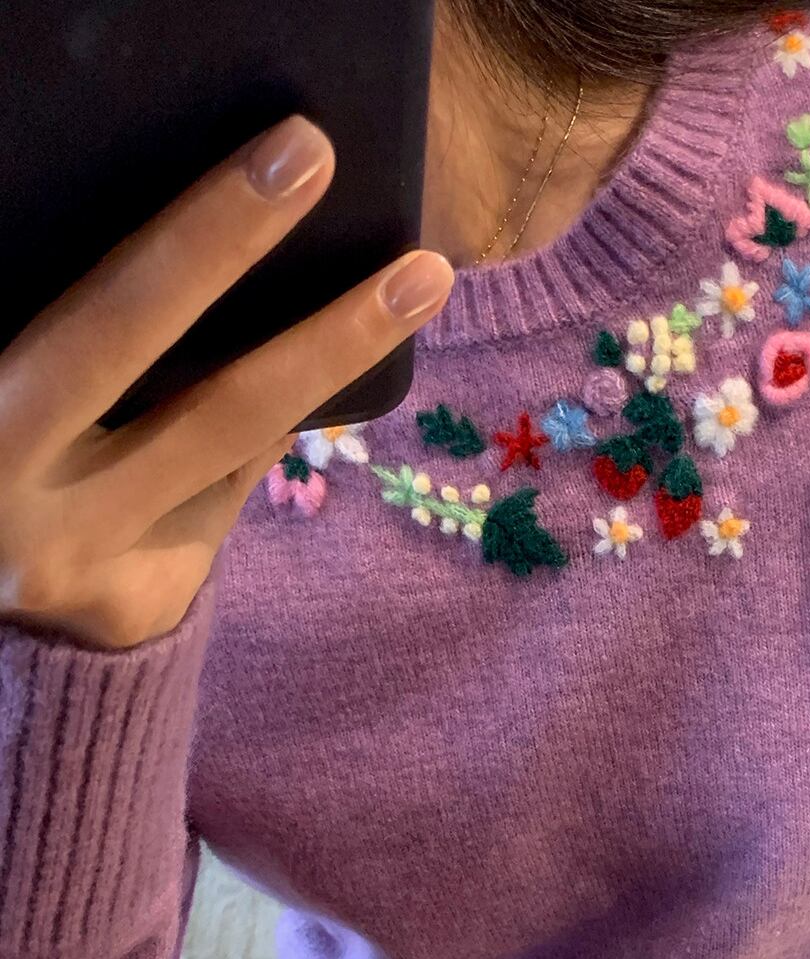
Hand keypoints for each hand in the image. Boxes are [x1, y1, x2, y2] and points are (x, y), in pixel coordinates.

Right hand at [0, 117, 453, 649]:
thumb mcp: (7, 376)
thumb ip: (74, 331)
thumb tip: (210, 250)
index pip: (118, 321)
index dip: (212, 241)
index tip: (302, 158)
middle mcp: (36, 512)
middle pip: (222, 408)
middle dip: (330, 329)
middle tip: (423, 264)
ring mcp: (92, 570)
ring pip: (240, 453)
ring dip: (337, 365)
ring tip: (416, 288)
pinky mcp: (134, 605)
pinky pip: (218, 491)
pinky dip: (259, 422)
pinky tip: (316, 362)